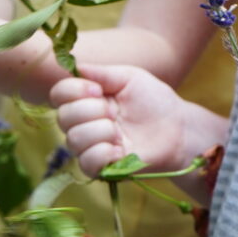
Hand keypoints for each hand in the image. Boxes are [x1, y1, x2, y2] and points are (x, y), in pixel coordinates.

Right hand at [49, 64, 199, 178]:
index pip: (59, 95)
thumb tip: (76, 67)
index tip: (98, 90)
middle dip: (89, 111)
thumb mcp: (129, 78)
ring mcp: (92, 147)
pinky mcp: (103, 169)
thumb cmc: (154, 100)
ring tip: (119, 131)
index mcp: (87, 100)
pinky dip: (102, 154)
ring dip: (99, 131)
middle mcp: (84, 123)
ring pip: (74, 140)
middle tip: (115, 112)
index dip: (73, 91)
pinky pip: (87, 163)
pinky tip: (119, 149)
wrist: (178, 128)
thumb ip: (101, 73)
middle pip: (63, 118)